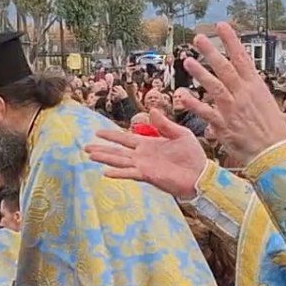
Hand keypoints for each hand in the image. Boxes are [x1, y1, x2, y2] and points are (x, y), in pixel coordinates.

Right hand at [85, 110, 207, 199]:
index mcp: (149, 143)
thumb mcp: (180, 133)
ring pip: (119, 161)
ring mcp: (144, 166)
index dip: (111, 135)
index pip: (125, 139)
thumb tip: (152, 109)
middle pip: (117, 151)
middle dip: (102, 148)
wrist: (200, 174)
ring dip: (105, 158)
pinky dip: (118, 172)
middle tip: (85, 146)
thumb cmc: (193, 155)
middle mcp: (142, 155)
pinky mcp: (148, 175)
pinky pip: (130, 173)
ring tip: (90, 156)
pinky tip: (105, 172)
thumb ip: (164, 124)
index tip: (97, 132)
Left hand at [170, 25, 285, 165]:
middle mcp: (243, 94)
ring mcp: (232, 109)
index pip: (242, 57)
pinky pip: (205, 112)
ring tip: (187, 60)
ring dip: (200, 73)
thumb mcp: (268, 105)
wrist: (274, 154)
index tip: (222, 25)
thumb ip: (253, 93)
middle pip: (225, 68)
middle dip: (211, 51)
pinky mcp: (223, 125)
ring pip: (214, 86)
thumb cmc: (274, 131)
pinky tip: (182, 95)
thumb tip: (250, 86)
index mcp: (256, 86)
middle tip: (198, 38)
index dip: (231, 40)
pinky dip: (193, 104)